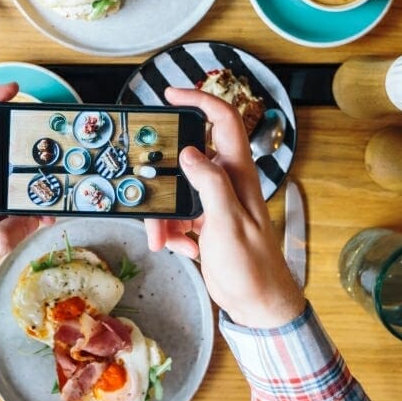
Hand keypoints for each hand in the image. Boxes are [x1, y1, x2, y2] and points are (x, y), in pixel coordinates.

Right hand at [145, 88, 303, 328]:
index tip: (171, 95)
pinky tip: (179, 248)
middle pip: (188, 160)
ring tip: (161, 239)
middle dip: (163, 177)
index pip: (224, 122)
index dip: (200, 101)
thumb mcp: (228, 223)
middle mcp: (227, 183)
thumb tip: (190, 152)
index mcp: (239, 174)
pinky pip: (179, 217)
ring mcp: (216, 204)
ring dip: (164, 215)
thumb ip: (210, 184)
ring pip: (178, 193)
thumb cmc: (252, 266)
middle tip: (144, 186)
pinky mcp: (206, 225)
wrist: (257, 305)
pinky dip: (172, 232)